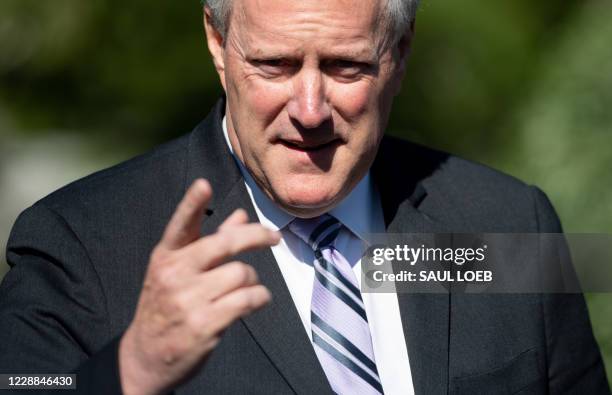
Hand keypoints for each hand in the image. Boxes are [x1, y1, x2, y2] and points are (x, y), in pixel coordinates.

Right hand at [118, 179, 279, 394]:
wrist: (145, 356)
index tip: (204, 184)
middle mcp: (174, 275)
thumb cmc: (166, 306)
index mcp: (166, 257)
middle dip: (256, 236)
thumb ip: (210, 242)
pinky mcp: (204, 324)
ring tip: (249, 286)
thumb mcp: (178, 272)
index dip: (192, 204)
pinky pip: (247, 299)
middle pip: (225, 244)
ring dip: (253, 279)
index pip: (179, 225)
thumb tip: (241, 216)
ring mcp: (188, 300)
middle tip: (273, 237)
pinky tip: (257, 299)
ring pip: (241, 273)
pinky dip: (260, 297)